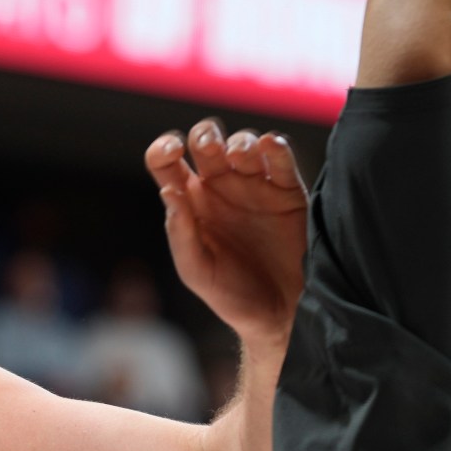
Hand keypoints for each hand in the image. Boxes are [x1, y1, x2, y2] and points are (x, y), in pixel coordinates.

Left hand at [146, 119, 305, 348]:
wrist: (282, 314)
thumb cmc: (234, 296)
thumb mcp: (197, 271)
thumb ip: (180, 233)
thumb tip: (167, 192)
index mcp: (190, 204)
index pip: (166, 163)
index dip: (163, 148)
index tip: (172, 150)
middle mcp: (220, 189)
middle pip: (206, 143)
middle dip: (206, 136)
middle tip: (211, 150)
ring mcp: (254, 187)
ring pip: (243, 144)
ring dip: (240, 141)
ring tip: (241, 156)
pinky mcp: (287, 192)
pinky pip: (281, 160)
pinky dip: (276, 146)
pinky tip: (269, 145)